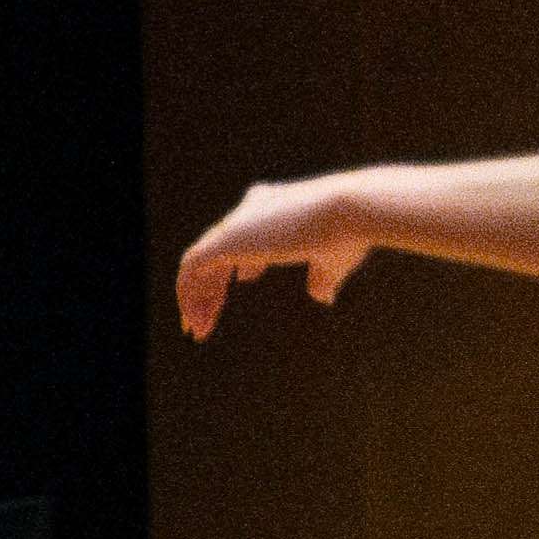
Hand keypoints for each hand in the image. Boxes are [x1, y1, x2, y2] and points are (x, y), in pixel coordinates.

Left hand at [174, 173, 374, 338]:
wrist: (349, 211)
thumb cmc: (349, 234)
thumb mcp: (334, 259)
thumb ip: (322, 275)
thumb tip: (322, 297)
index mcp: (273, 207)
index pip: (247, 233)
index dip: (241, 259)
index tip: (243, 283)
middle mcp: (250, 210)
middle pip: (218, 251)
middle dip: (209, 288)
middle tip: (204, 321)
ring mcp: (235, 223)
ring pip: (200, 263)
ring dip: (196, 298)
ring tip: (199, 331)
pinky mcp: (225, 239)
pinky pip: (192, 267)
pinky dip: (189, 294)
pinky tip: (199, 320)